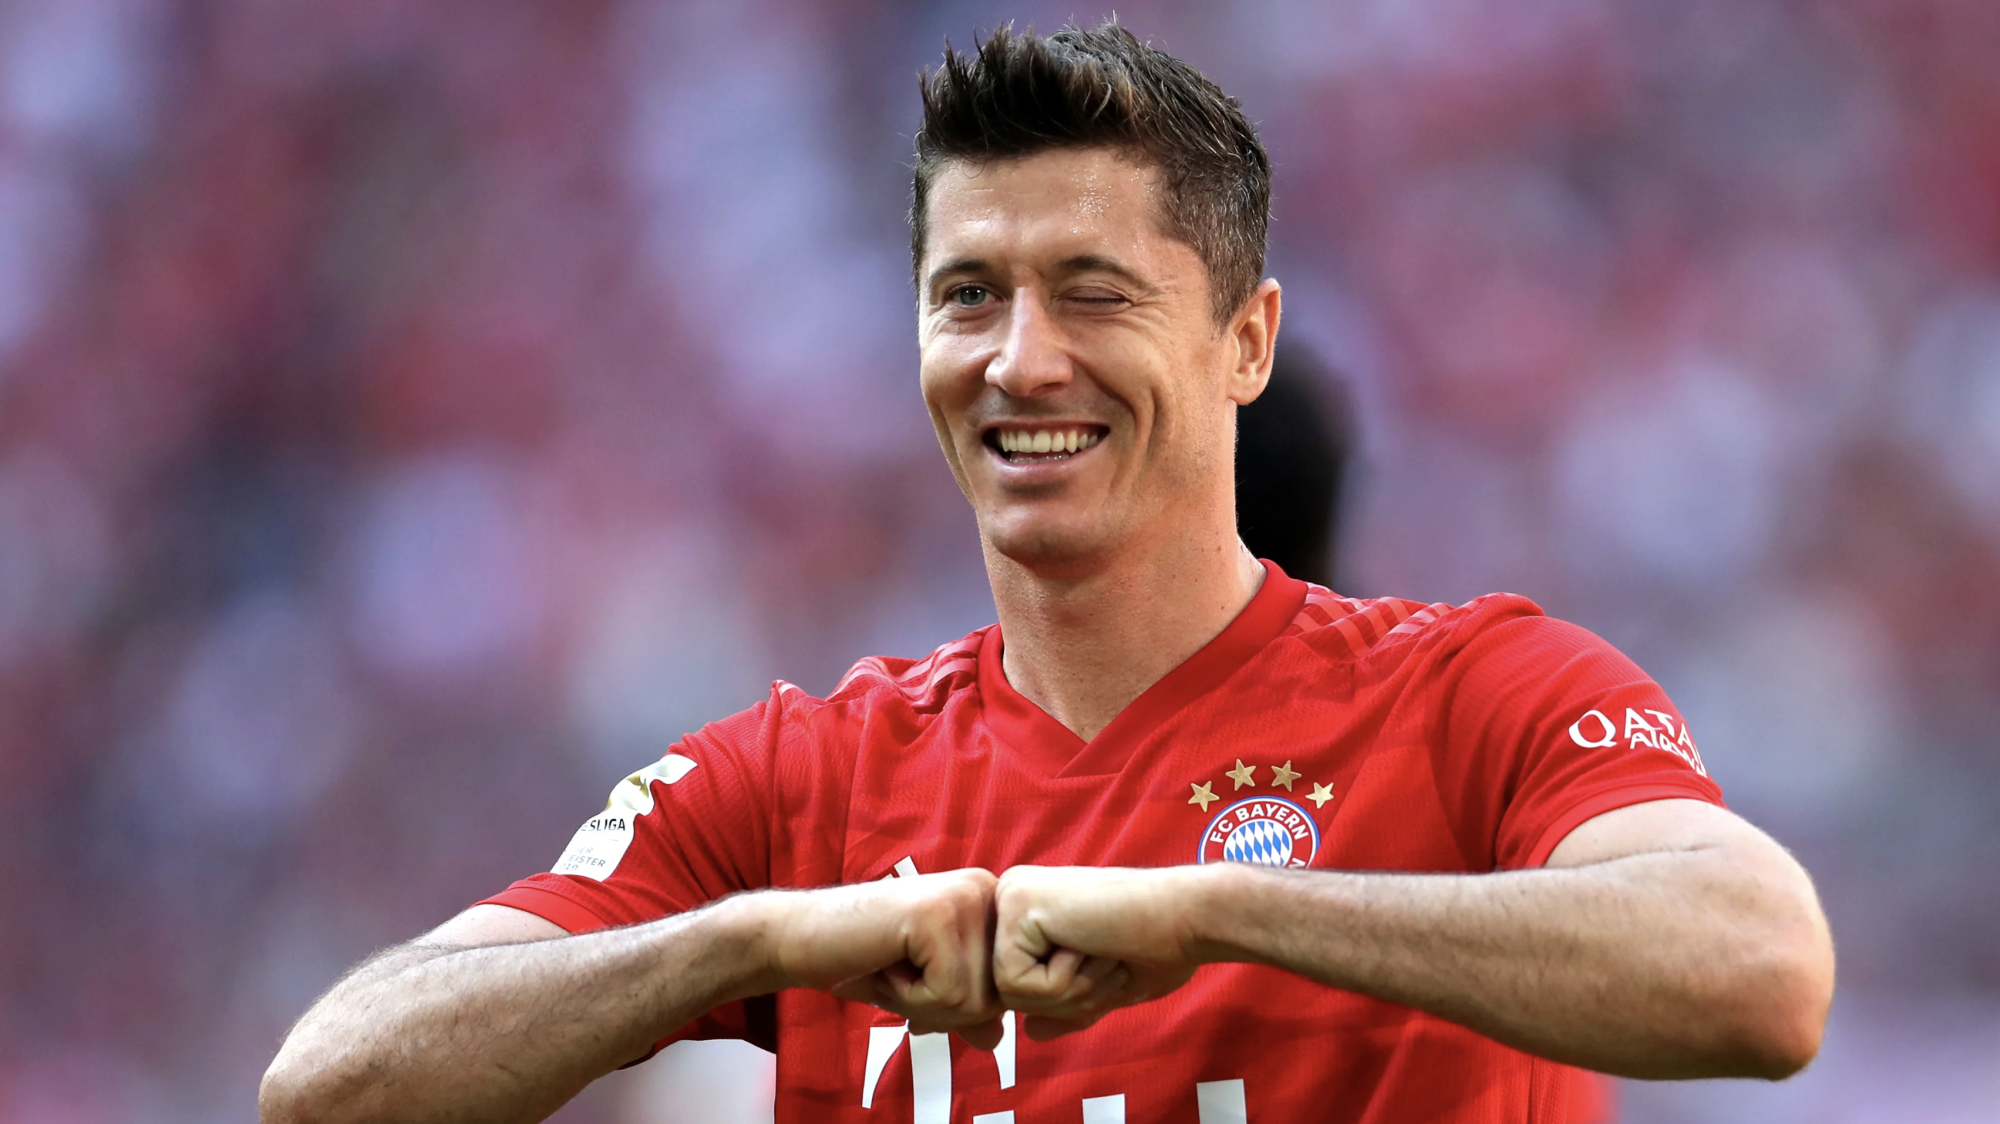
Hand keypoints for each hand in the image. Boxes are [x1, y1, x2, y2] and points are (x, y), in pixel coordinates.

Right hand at [766, 868, 1005, 1047]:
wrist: (800, 935)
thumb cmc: (861, 959)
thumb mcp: (925, 991)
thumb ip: (965, 1010)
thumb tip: (996, 1037)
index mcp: (990, 901)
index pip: (1006, 990)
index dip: (955, 1004)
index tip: (914, 972)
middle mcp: (987, 889)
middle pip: (997, 998)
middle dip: (941, 1008)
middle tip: (898, 969)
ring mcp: (965, 897)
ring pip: (976, 1001)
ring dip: (923, 1002)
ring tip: (891, 963)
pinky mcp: (938, 914)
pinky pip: (949, 994)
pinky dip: (909, 996)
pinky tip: (885, 959)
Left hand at [992, 865, 1205, 1039]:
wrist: (1187, 915)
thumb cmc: (1157, 946)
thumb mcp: (1103, 985)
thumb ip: (1065, 1005)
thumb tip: (1028, 1031)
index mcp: (1031, 910)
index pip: (1020, 987)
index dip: (1068, 996)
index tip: (1107, 960)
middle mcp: (1013, 895)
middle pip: (1009, 993)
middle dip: (1066, 997)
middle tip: (1106, 956)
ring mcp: (1011, 897)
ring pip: (1010, 994)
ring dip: (1068, 990)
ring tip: (1100, 949)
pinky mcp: (1018, 907)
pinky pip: (1017, 984)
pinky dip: (1062, 980)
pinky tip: (1090, 943)